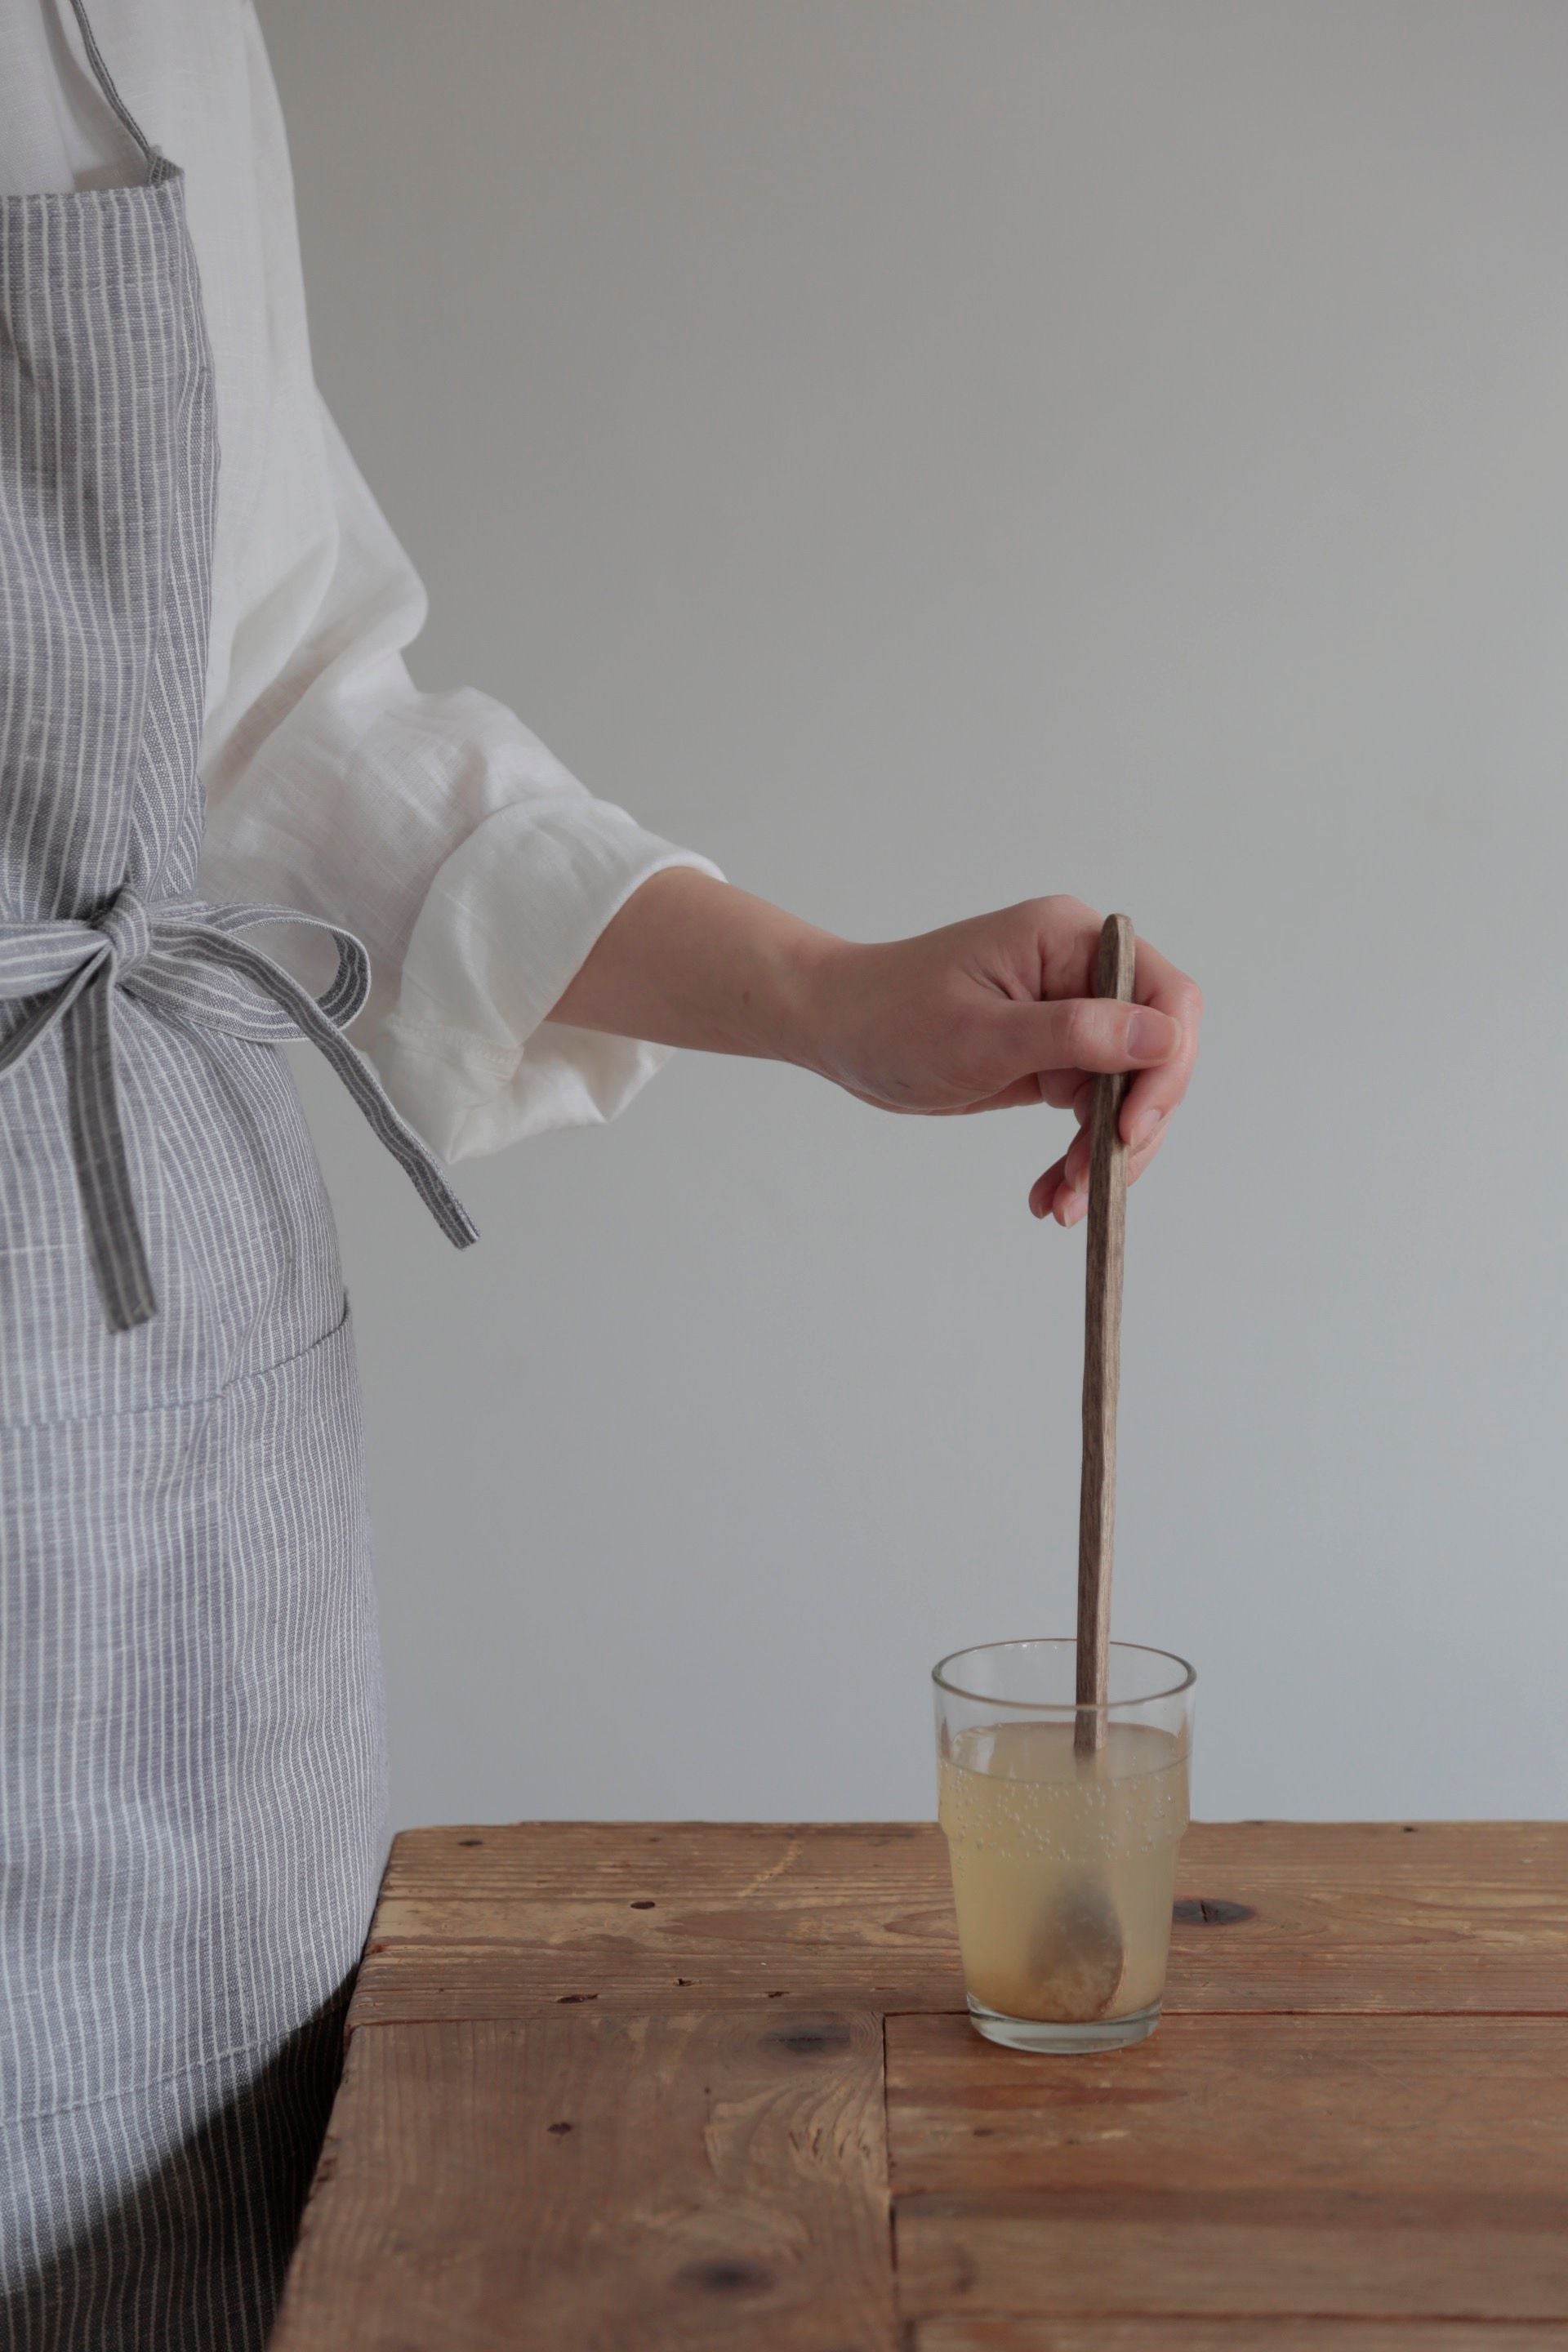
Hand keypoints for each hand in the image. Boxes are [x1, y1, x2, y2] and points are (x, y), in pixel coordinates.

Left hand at [804, 896, 1200, 1224]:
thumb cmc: (893, 1016)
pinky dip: (1079, 1158)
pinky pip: (1091, 1115)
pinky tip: (1052, 1195)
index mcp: (1072, 941)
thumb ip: (1074, 1035)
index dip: (1165, 1066)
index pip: (1166, 996)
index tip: (1130, 1129)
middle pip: (1156, 1056)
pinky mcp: (1055, 1060)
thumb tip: (1162, 1037)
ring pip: (1128, 1097)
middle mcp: (1084, 974)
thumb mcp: (982, 1034)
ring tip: (1064, 1204)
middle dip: (1131, 1128)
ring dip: (1105, 1156)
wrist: (837, 1030)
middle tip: (1092, 1184)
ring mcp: (1072, 1019)